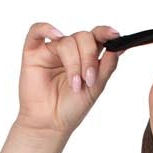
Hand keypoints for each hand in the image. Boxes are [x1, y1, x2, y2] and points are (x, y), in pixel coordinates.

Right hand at [15, 20, 123, 139]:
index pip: (97, 37)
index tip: (115, 35)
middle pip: (83, 37)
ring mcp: (52, 50)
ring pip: (66, 40)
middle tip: (89, 78)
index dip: (105, 32)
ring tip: (75, 83)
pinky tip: (56, 36)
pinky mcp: (33, 52)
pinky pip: (37, 30)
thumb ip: (107, 66)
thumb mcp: (96, 88)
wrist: (50, 123)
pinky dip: (47, 29)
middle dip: (89, 56)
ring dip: (73, 62)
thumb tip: (119, 47)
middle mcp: (70, 51)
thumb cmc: (71, 108)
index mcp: (86, 57)